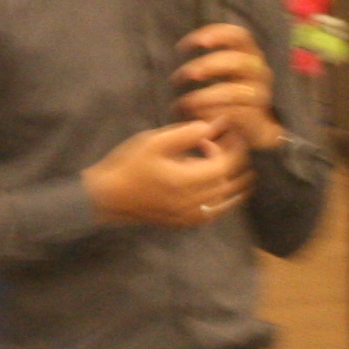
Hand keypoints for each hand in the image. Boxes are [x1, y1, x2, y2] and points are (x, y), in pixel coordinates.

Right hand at [83, 122, 254, 227]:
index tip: (230, 132)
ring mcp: (190, 216)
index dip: (231, 148)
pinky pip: (215, 212)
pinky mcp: (185, 222)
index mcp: (185, 181)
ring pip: (226, 200)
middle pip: (228, 181)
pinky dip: (227, 199)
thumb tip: (212, 127)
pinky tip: (229, 188)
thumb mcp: (154, 141)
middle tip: (235, 141)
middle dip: (236, 160)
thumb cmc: (128, 165)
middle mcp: (192, 203)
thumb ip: (186, 134)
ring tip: (241, 163)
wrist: (108, 197)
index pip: (224, 165)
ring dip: (236, 180)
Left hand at [175, 23, 286, 153]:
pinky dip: (215, 116)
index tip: (185, 45)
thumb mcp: (218, 76)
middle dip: (209, 66)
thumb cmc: (228, 99)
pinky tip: (199, 118)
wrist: (256, 133)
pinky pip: (237, 115)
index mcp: (250, 56)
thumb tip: (182, 48)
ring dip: (205, 97)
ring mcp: (262, 98)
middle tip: (186, 76)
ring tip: (185, 104)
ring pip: (234, 92)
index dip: (215, 35)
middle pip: (238, 62)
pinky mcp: (261, 121)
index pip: (239, 36)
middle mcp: (260, 73)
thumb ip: (207, 62)